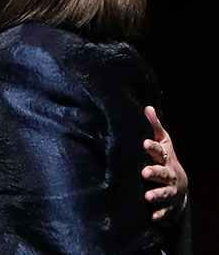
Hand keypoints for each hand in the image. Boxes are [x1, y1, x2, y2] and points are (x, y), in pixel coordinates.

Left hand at [141, 106, 187, 221]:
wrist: (181, 183)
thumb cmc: (166, 159)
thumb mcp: (163, 142)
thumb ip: (154, 127)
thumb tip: (147, 107)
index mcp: (166, 158)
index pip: (159, 151)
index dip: (152, 147)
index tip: (144, 143)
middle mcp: (169, 174)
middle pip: (163, 173)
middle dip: (154, 172)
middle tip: (144, 172)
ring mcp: (170, 190)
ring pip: (165, 192)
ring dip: (157, 194)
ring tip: (148, 196)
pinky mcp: (169, 204)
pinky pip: (165, 211)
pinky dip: (159, 214)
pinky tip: (152, 217)